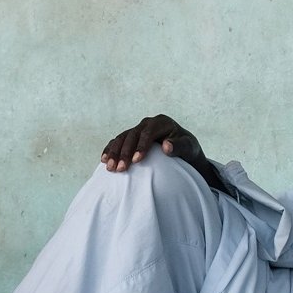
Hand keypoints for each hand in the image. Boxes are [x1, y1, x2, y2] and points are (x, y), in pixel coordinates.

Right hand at [100, 115, 217, 186]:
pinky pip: (117, 141)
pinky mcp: (131, 138)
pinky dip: (110, 149)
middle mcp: (147, 124)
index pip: (148, 132)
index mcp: (161, 122)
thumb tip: (166, 146)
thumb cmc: (188, 150)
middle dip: (124, 152)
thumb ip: (180, 146)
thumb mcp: (189, 148)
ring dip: (114, 152)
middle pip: (132, 135)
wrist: (183, 151)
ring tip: (109, 168)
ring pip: (122, 138)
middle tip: (120, 169)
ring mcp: (137, 130)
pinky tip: (104, 160)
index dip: (141, 146)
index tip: (137, 161)